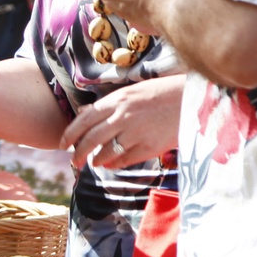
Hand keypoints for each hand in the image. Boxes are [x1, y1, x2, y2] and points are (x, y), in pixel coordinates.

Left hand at [59, 75, 185, 168]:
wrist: (194, 100)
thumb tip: (84, 112)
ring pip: (106, 153)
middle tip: (74, 161)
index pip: (84, 119)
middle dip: (79, 153)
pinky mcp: (149, 148)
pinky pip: (124, 160)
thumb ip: (109, 104)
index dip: (70, 133)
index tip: (63, 144)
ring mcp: (136, 133)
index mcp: (117, 100)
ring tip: (94, 162)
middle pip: (91, 139)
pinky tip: (111, 164)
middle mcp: (123, 117)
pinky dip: (114, 164)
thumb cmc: (162, 93)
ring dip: (96, 160)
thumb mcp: (133, 92)